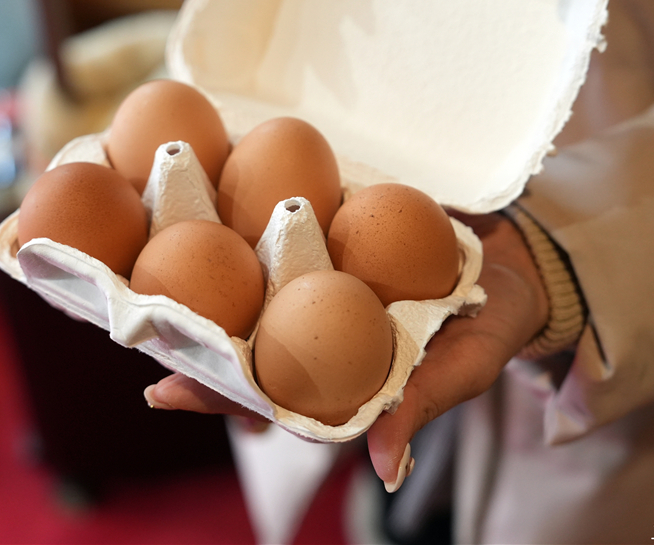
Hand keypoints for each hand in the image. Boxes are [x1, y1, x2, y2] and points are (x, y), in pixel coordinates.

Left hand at [143, 212, 549, 491]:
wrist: (521, 254)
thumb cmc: (494, 322)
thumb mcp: (466, 365)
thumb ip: (420, 404)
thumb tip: (384, 469)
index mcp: (339, 371)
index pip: (268, 389)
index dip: (218, 391)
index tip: (166, 390)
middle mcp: (319, 323)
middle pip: (245, 331)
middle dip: (192, 329)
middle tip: (132, 318)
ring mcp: (322, 272)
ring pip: (255, 274)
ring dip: (206, 266)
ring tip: (145, 251)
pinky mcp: (333, 224)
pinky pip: (284, 220)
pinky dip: (250, 207)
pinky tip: (211, 185)